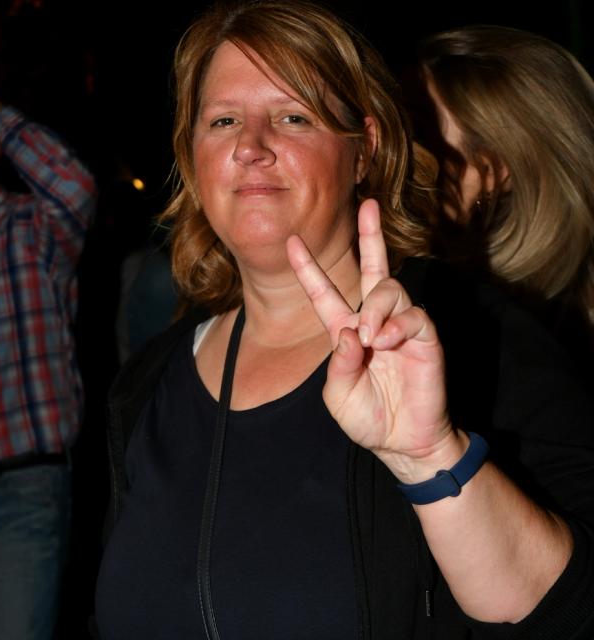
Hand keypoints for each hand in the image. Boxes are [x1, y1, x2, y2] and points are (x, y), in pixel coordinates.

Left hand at [287, 198, 459, 481]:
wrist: (403, 442)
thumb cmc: (367, 418)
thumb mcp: (338, 396)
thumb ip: (339, 364)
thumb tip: (350, 330)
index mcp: (345, 331)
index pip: (325, 293)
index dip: (309, 268)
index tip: (292, 241)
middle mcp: (373, 321)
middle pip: (373, 269)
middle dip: (370, 236)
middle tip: (367, 205)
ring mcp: (401, 326)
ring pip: (390, 288)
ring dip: (376, 307)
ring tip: (371, 337)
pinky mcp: (425, 336)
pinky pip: (413, 315)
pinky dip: (397, 325)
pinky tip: (387, 342)